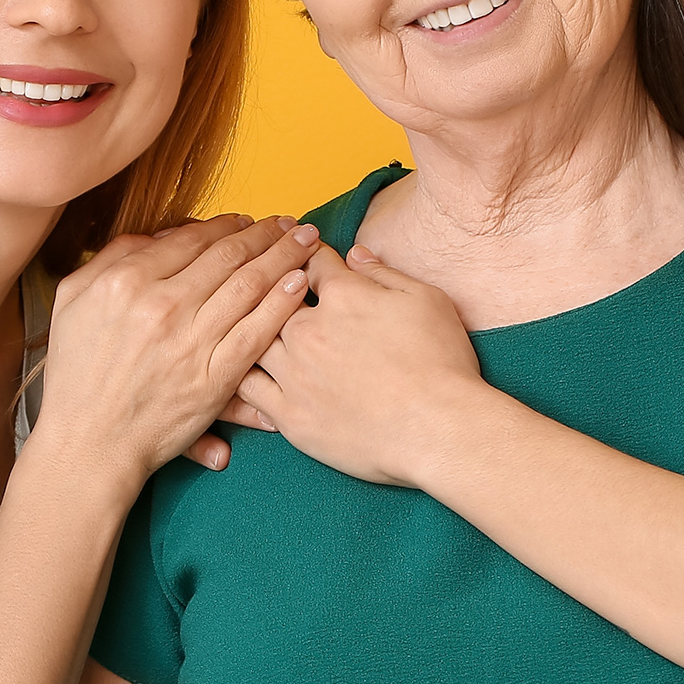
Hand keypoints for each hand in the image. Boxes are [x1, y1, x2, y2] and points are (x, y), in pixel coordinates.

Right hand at [34, 214, 319, 483]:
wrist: (88, 443)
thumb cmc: (77, 375)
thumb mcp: (73, 302)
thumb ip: (111, 259)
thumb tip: (158, 236)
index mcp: (126, 281)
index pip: (190, 239)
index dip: (226, 224)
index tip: (248, 220)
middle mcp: (161, 305)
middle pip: (227, 255)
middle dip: (266, 233)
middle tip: (291, 222)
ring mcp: (191, 341)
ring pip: (249, 284)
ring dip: (284, 256)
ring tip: (307, 241)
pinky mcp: (214, 377)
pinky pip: (257, 330)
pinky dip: (282, 303)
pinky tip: (300, 283)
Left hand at [232, 242, 486, 486]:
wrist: (438, 429)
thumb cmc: (440, 363)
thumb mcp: (426, 300)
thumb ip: (384, 273)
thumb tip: (355, 254)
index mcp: (343, 295)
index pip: (311, 262)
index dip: (308, 255)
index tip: (306, 258)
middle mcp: (308, 330)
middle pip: (272, 298)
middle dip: (272, 290)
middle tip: (273, 291)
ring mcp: (294, 374)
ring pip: (252, 340)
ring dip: (252, 331)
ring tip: (251, 330)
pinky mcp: (290, 415)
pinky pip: (248, 389)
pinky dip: (243, 376)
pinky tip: (244, 371)